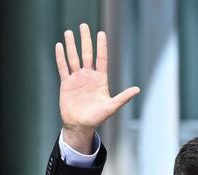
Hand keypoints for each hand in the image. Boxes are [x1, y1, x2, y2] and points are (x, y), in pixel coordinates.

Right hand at [55, 23, 139, 152]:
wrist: (80, 125)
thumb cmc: (97, 117)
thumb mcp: (112, 107)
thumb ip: (123, 97)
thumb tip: (138, 89)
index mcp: (100, 80)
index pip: (101, 59)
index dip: (101, 46)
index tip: (101, 33)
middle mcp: (88, 76)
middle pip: (86, 54)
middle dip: (85, 40)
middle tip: (83, 26)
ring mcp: (77, 79)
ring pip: (73, 58)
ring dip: (71, 45)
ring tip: (68, 32)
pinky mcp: (66, 84)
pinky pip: (63, 68)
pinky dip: (61, 57)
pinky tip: (59, 46)